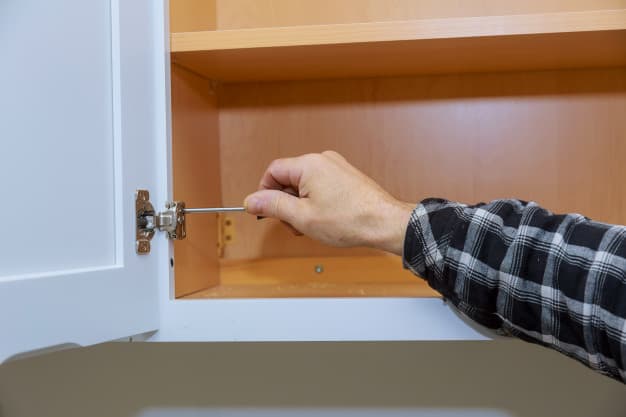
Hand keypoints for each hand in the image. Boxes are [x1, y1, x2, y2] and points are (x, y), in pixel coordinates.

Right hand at [243, 151, 413, 254]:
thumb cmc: (350, 220)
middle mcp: (323, 160)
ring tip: (312, 226)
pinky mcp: (346, 177)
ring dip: (301, 206)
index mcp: (309, 164)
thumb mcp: (302, 217)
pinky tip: (324, 220)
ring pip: (305, 184)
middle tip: (294, 225)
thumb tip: (252, 200)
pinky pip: (320, 186)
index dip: (265, 193)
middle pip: (289, 178)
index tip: (266, 212)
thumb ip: (273, 206)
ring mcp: (336, 167)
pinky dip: (316, 203)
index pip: (273, 171)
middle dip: (286, 203)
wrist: (385, 223)